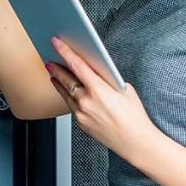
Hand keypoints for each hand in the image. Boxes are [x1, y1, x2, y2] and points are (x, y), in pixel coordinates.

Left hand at [47, 36, 154, 159]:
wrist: (136, 143)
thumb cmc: (134, 116)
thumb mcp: (124, 90)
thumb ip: (107, 79)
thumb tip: (95, 72)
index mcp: (98, 89)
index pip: (76, 65)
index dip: (64, 51)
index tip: (56, 42)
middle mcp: (86, 101)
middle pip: (65, 79)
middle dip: (56, 67)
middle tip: (49, 57)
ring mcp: (81, 114)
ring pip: (64, 93)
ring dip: (58, 81)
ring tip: (53, 72)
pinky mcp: (81, 123)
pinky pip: (70, 105)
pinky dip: (67, 95)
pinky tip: (65, 90)